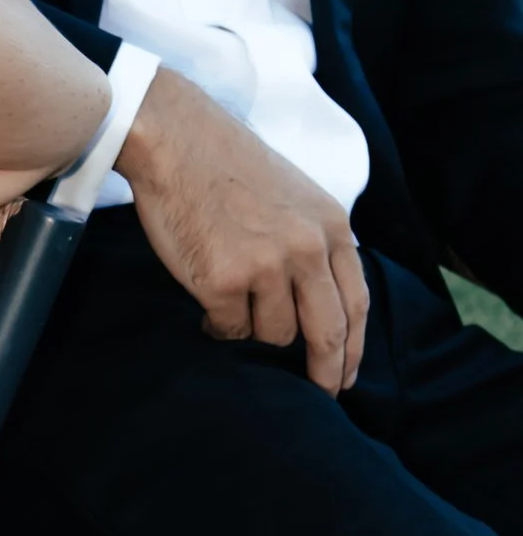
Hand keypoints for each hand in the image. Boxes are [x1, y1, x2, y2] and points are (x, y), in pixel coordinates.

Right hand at [119, 65, 368, 392]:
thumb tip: (318, 303)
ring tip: (232, 305)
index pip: (357, 302)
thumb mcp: (296, 198)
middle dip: (326, 371)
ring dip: (252, 330)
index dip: (354, 347)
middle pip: (327, 331)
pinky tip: (207, 304)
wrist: (178, 140)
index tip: (347, 375)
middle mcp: (308, 248)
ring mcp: (268, 265)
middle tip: (321, 394)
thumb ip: (316, 243)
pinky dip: (218, 326)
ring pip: (273, 334)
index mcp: (331, 227)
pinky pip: (230, 329)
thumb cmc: (228, 167)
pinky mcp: (225, 281)